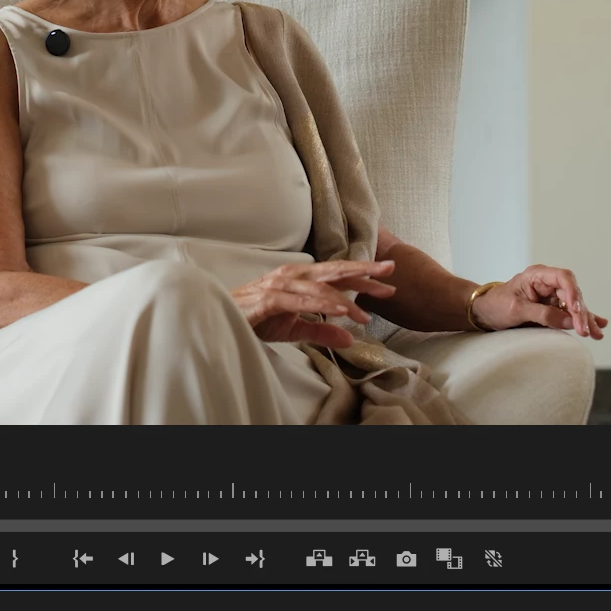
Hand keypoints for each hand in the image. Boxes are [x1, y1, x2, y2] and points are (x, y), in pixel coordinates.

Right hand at [234, 260, 395, 349]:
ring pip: (320, 287)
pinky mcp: (269, 300)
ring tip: (367, 311)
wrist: (219, 319)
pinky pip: (299, 301)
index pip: (337, 275)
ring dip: (345, 298)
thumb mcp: (294, 328)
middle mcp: (292, 275)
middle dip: (364, 271)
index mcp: (300, 278)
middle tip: (390, 273)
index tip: (389, 280)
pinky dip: (321, 304)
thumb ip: (322, 330)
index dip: (363, 276)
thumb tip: (350, 338)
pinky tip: (340, 310)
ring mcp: (280, 285)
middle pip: (334, 272)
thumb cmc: (254, 319)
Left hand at [475, 265, 606, 338]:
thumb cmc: (495, 306)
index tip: (577, 312)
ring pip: (575, 306)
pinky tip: (600, 325)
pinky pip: (571, 313)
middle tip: (586, 331)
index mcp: (537, 275)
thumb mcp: (516, 310)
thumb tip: (570, 320)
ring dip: (587, 320)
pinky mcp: (553, 308)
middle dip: (582, 313)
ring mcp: (552, 295)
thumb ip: (542, 314)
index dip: (573, 294)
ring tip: (598, 334)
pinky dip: (583, 320)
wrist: (483, 312)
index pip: (563, 278)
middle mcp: (548, 283)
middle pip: (572, 294)